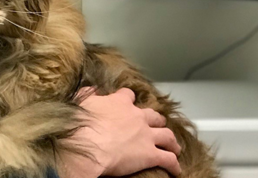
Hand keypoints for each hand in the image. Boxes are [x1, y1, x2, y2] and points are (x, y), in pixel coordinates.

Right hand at [61, 88, 181, 177]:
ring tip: (174, 146)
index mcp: (119, 103)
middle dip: (157, 120)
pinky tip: (176, 168)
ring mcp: (146, 135)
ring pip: (167, 136)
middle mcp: (137, 117)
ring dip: (171, 141)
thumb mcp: (82, 102)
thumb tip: (92, 89)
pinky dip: (174, 164)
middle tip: (157, 124)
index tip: (127, 101)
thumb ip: (88, 94)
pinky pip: (168, 159)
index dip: (128, 99)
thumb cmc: (81, 124)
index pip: (128, 96)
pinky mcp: (150, 154)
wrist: (87, 143)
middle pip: (154, 116)